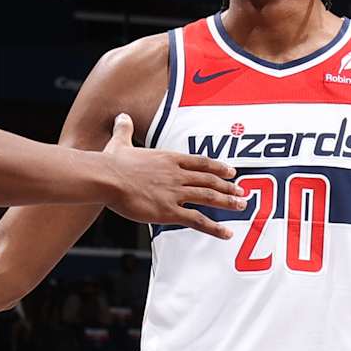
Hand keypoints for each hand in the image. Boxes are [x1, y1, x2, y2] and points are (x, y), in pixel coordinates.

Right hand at [98, 113, 244, 235]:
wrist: (108, 177)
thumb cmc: (112, 163)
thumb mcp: (120, 142)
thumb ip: (124, 130)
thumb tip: (121, 117)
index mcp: (169, 159)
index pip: (201, 163)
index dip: (218, 168)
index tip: (231, 172)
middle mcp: (177, 175)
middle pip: (210, 180)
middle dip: (228, 187)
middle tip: (242, 192)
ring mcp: (175, 193)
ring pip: (209, 197)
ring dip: (227, 202)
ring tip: (241, 206)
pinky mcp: (169, 211)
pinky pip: (197, 220)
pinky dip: (214, 227)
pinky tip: (227, 233)